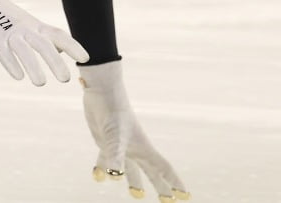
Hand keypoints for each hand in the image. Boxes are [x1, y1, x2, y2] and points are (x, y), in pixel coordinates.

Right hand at [0, 0, 89, 84]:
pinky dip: (11, 64)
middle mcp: (24, 29)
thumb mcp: (25, 24)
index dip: (72, 45)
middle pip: (43, 45)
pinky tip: (18, 76)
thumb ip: (41, 37)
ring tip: (40, 83)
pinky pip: (3, 52)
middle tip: (65, 79)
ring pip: (24, 50)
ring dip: (33, 66)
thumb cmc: (1, 16)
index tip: (86, 58)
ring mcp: (7, 34)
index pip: (57, 34)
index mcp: (34, 26)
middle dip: (55, 62)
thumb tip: (61, 50)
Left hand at [80, 60, 189, 200]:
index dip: (174, 182)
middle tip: (168, 201)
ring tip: (135, 195)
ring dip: (134, 182)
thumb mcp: (114, 135)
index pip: (163, 168)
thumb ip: (114, 155)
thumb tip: (115, 175)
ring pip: (130, 169)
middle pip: (151, 173)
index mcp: (143, 148)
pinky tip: (99, 176)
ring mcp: (120, 146)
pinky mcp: (104, 141)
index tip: (185, 196)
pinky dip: (103, 168)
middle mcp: (134, 149)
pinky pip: (105, 159)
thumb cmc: (112, 112)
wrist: (101, 92)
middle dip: (159, 187)